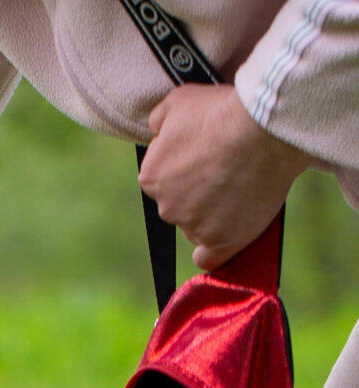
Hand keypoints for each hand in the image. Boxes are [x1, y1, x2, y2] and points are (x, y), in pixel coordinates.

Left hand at [138, 84, 310, 270]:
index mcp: (151, 178)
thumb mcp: (176, 102)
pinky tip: (220, 243)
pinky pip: (210, 258)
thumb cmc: (221, 111)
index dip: (186, 166)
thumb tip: (157, 134)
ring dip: (215, 211)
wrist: (264, 129)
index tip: (208, 155)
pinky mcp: (224, 240)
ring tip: (242, 186)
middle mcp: (166, 208)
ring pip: (199, 224)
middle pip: (180, 203)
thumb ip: (157, 122)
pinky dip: (213, 252)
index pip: (163, 178)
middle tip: (229, 168)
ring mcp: (195, 226)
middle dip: (199, 189)